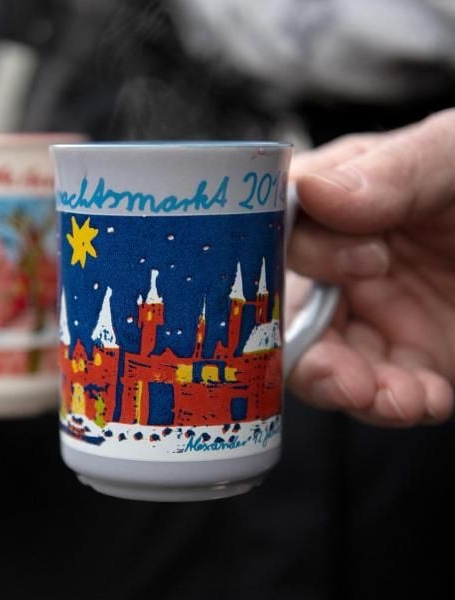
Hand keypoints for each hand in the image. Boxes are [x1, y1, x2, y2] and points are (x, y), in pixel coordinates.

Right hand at [287, 108, 454, 426]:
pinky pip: (377, 391)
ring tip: (396, 400)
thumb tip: (311, 191)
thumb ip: (392, 171)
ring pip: (322, 359)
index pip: (284, 227)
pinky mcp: (406, 355)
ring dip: (347, 388)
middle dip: (309, 350)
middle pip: (285, 308)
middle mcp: (341, 258)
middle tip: (345, 375)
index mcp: (341, 200)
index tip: (363, 266)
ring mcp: (372, 310)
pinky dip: (393, 404)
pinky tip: (426, 398)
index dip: (301, 255)